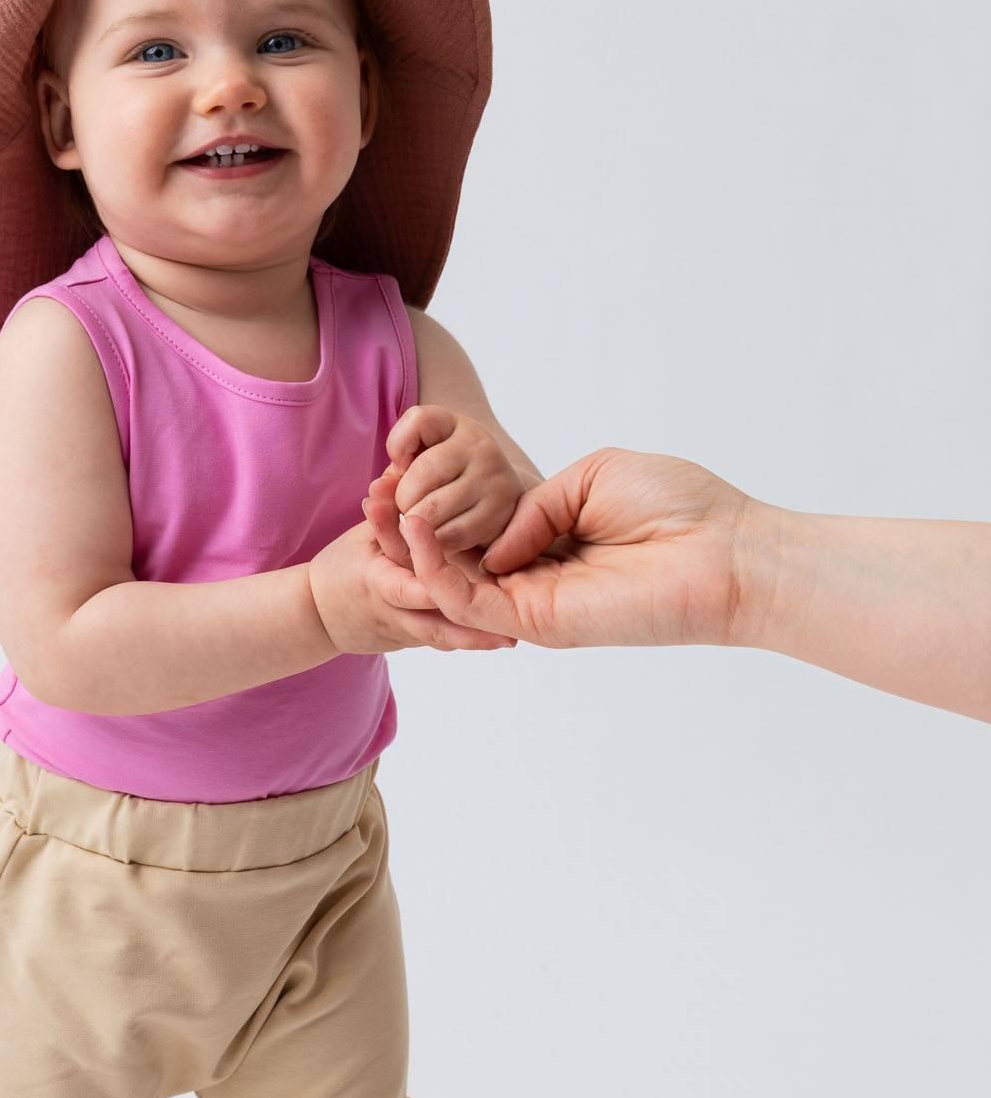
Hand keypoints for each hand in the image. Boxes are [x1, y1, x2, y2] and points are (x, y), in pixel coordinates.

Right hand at [306, 516, 516, 655]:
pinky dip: (466, 640)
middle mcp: (392, 612)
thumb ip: (386, 510)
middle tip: (506, 627)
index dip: (432, 576)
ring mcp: (401, 633)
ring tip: (510, 639)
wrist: (317, 617)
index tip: (465, 577)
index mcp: (377, 583)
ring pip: (440, 638)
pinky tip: (498, 638)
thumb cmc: (342, 567)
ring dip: (473, 639)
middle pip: (431, 623)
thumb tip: (400, 469)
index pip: (405, 583)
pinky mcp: (409, 642)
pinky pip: (439, 640)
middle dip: (466, 627)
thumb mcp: (359, 537)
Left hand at [364, 405, 527, 566]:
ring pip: (432, 511)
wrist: (497, 500)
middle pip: (421, 475)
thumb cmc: (444, 479)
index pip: (418, 420)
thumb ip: (394, 474)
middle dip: (402, 500)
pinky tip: (435, 537)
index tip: (402, 464)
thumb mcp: (418, 464)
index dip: (398, 445)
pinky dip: (434, 543)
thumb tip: (376, 491)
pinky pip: (450, 536)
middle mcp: (480, 445)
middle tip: (407, 507)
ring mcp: (494, 479)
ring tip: (419, 524)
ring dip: (415, 526)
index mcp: (455, 425)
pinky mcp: (500, 513)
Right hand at [392, 448, 753, 648]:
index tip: (404, 481)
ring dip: (413, 552)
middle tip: (372, 501)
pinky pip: (471, 601)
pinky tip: (415, 534)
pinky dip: (436, 573)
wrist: (725, 551)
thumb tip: (495, 542)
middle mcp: (541, 575)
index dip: (442, 511)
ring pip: (454, 585)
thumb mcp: (590, 476)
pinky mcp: (539, 621)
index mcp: (555, 539)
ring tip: (380, 513)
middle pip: (459, 561)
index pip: (482, 532)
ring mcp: (537, 603)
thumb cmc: (678, 505)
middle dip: (412, 534)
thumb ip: (531, 504)